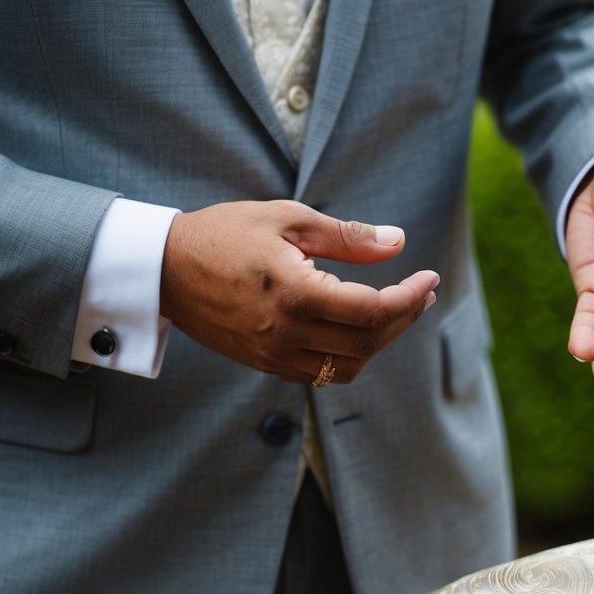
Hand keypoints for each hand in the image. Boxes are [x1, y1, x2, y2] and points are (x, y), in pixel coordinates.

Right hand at [161, 200, 438, 384]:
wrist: (163, 269)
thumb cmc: (225, 234)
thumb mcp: (288, 220)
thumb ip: (347, 237)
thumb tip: (398, 242)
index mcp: (296, 294)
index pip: (373, 309)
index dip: (411, 297)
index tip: (431, 278)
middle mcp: (287, 334)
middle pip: (369, 341)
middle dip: (405, 317)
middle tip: (422, 292)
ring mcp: (275, 355)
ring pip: (350, 365)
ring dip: (380, 341)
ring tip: (396, 310)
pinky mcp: (266, 364)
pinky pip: (323, 373)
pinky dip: (351, 355)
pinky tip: (359, 328)